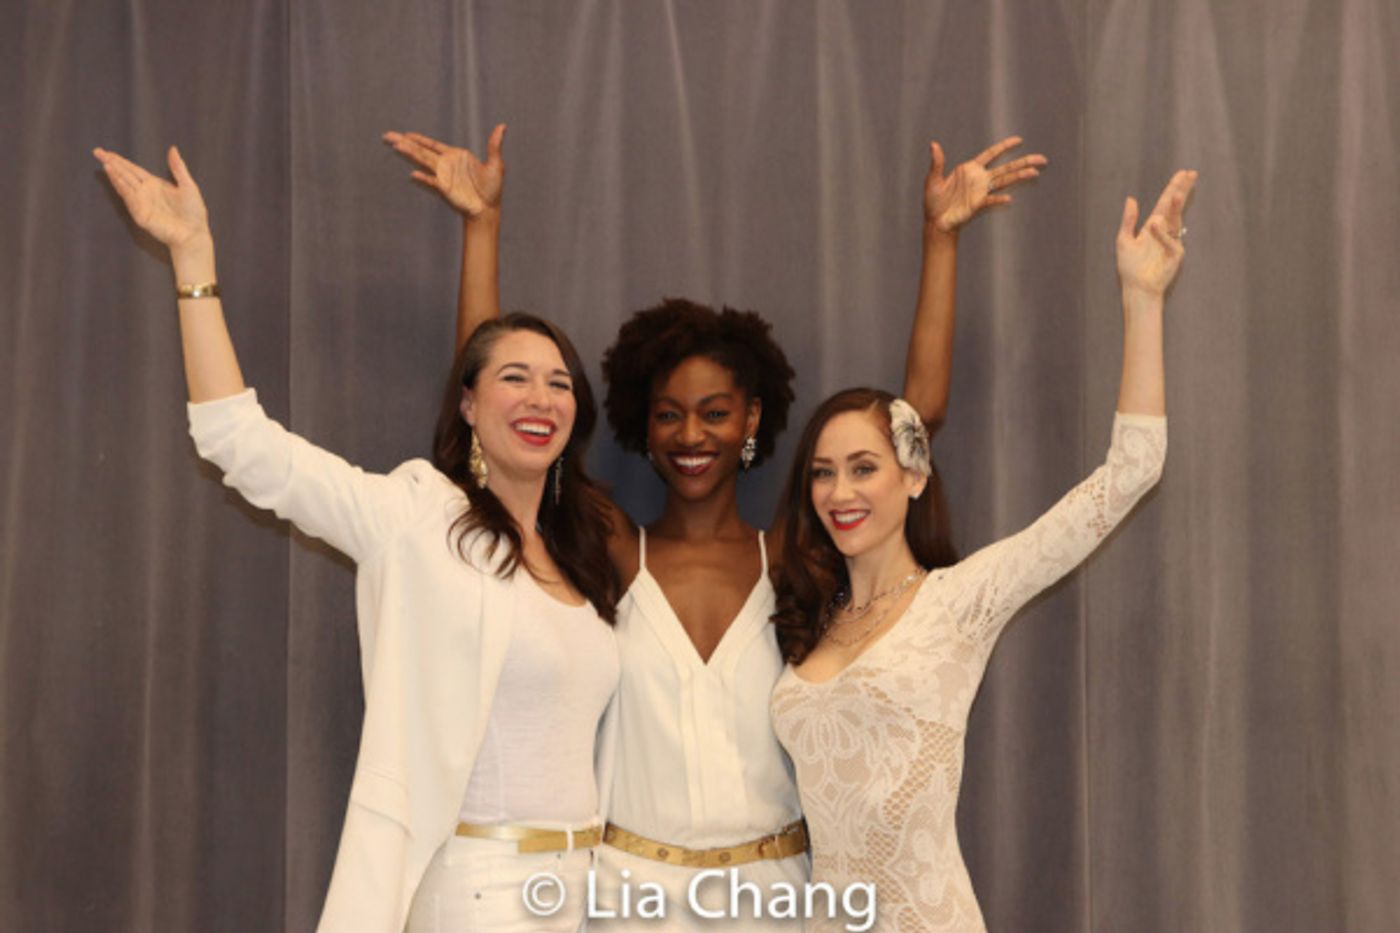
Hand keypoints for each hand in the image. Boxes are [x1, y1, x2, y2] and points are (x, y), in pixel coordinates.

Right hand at [93, 146, 210, 249]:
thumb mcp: (188, 185)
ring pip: (124, 185)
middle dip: (111, 163)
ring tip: (105, 163)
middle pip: (125, 174)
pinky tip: (115, 176)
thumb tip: (172, 148)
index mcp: (155, 184)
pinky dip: (122, 187)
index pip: (133, 170)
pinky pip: (130, 198)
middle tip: (97, 152)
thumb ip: (178, 167)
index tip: (108, 152)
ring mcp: (141, 203)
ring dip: (114, 174)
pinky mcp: (141, 214)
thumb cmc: (193, 212)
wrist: (194, 233)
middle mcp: (145, 192)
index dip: (121, 161)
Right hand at [383, 124, 504, 217]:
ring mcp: (444, 176)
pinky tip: (414, 174)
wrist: (488, 209)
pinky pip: (432, 181)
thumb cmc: (491, 189)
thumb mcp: (496, 164)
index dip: (419, 139)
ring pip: (423, 161)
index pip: (433, 145)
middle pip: (422, 150)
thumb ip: (494, 145)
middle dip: (405, 142)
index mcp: (456, 156)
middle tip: (388, 135)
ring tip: (396, 145)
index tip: (406, 134)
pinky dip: (424, 178)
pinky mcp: (445, 189)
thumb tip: (502, 126)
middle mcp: (446, 165)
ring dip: (410, 153)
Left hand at [925, 136, 1045, 231]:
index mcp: (970, 169)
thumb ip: (937, 162)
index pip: (991, 154)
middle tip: (1041, 159)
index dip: (1004, 147)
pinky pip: (991, 200)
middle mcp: (979, 179)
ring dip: (1019, 176)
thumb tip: (933, 145)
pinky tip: (1008, 198)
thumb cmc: (934, 201)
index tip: (1019, 140)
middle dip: (1023, 162)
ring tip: (1034, 173)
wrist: (935, 221)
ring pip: (1004, 181)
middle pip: (1006, 167)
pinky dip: (999, 199)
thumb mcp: (932, 179)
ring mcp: (981, 192)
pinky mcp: (978, 204)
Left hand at [1116, 170, 1197, 296]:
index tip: (1183, 173)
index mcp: (1152, 226)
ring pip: (1176, 220)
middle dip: (1182, 190)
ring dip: (1176, 207)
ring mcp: (1172, 242)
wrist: (1136, 287)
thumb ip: (1128, 220)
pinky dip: (1163, 234)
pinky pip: (1171, 241)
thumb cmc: (1130, 267)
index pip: (1164, 203)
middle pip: (1175, 207)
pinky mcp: (1176, 255)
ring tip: (1176, 193)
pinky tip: (1156, 225)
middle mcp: (1164, 232)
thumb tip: (1131, 199)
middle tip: (1190, 174)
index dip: (1173, 188)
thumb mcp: (1123, 240)